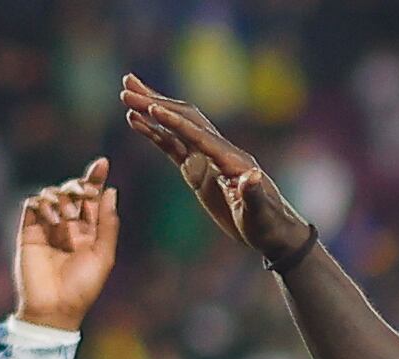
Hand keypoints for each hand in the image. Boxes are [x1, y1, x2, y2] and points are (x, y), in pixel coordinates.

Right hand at [12, 159, 119, 331]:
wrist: (54, 305)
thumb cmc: (83, 286)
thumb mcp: (103, 255)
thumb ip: (107, 224)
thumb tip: (111, 192)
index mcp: (90, 231)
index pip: (93, 199)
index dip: (96, 179)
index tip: (103, 163)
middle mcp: (69, 225)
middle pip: (73, 191)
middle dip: (79, 187)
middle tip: (84, 196)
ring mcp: (48, 226)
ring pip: (53, 194)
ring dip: (62, 199)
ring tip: (66, 219)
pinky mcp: (29, 228)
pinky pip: (34, 202)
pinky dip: (44, 203)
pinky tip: (52, 219)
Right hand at [120, 73, 314, 262]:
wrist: (273, 232)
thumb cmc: (269, 225)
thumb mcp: (261, 213)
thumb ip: (253, 195)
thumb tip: (252, 175)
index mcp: (232, 160)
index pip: (200, 136)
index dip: (176, 122)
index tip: (152, 108)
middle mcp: (219, 152)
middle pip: (185, 120)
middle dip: (156, 103)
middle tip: (127, 86)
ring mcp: (207, 159)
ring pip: (176, 128)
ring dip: (152, 110)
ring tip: (125, 94)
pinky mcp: (198, 169)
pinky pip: (172, 146)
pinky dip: (155, 133)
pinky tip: (136, 122)